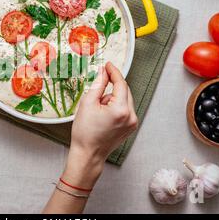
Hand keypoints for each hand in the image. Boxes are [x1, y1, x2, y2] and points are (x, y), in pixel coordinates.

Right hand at [64, 62, 137, 187]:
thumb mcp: (87, 103)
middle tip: (97, 89)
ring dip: (112, 98)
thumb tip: (103, 72)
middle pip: (124, 91)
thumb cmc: (85, 133)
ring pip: (124, 99)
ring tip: (97, 109)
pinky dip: (115, 106)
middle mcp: (131, 116)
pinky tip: (103, 114)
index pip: (121, 83)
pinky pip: (125, 109)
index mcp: (121, 109)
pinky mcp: (131, 127)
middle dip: (111, 87)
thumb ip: (98, 85)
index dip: (113, 72)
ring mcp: (132, 123)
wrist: (88, 154)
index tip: (108, 65)